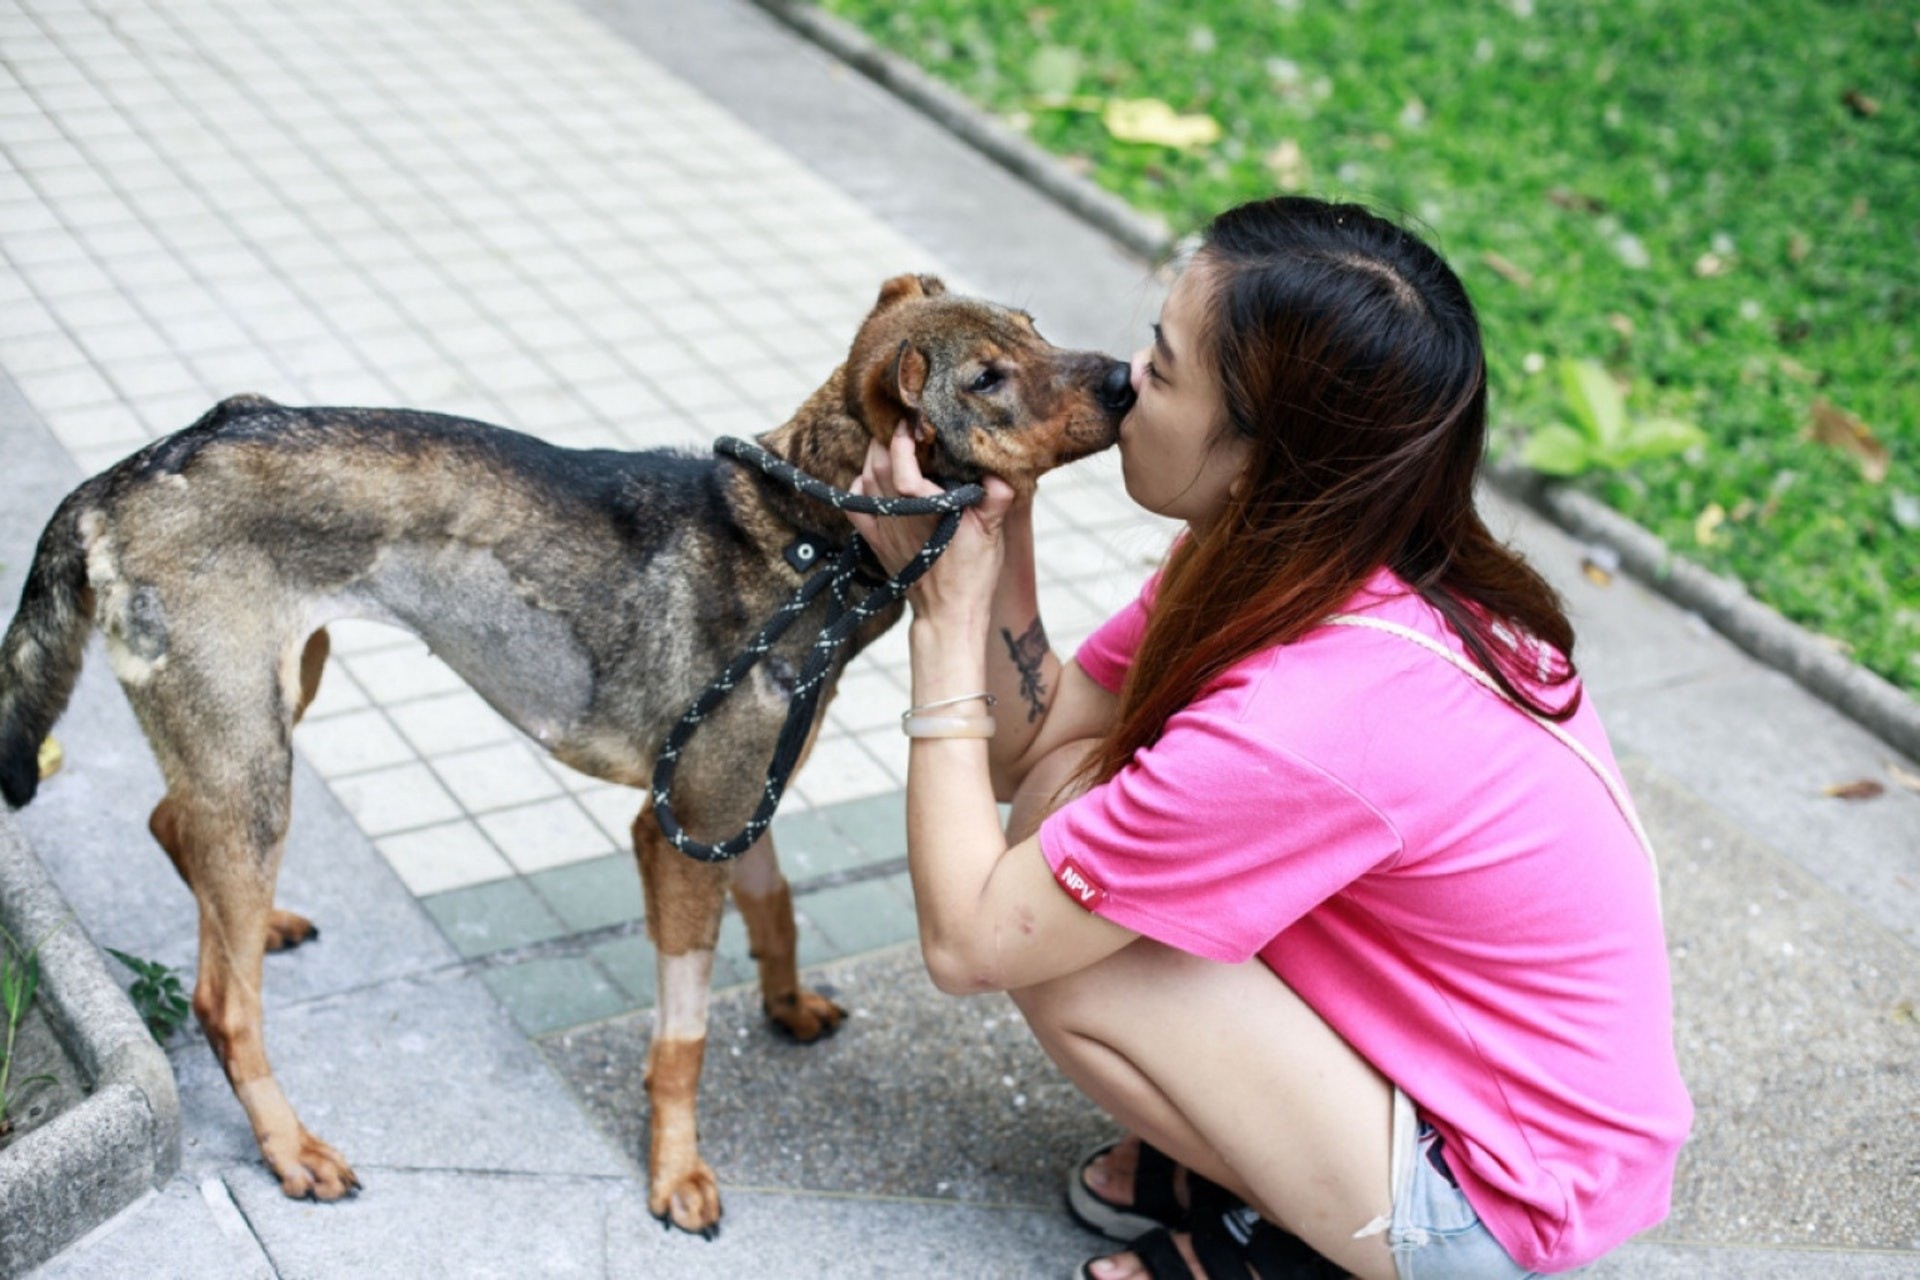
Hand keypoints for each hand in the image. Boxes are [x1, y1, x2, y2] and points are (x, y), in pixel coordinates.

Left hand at [849, 423, 1016, 630]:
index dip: (902, 439)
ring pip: (865, 478)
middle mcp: (896, 515)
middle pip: (877, 463)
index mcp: (924, 509)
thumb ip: (996, 498)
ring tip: (893, 443)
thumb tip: (1001, 470)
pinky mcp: (875, 539)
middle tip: (905, 424)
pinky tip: (872, 477)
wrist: (948, 612)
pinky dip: (859, 485)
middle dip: (888, 438)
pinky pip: (854, 504)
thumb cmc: (972, 573)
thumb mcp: (991, 533)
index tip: (913, 420)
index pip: (900, 465)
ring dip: (875, 456)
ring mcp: (882, 527)